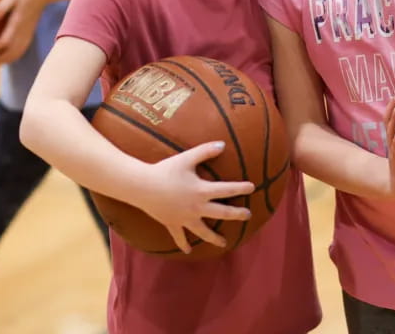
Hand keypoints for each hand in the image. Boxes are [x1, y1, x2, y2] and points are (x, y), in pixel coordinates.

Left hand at [0, 0, 48, 68]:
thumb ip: (2, 7)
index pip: (5, 41)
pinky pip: (21, 49)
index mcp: (18, 22)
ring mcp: (28, 33)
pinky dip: (12, 56)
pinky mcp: (29, 33)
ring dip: (4, 60)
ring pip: (17, 53)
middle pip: (12, 52)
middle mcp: (24, 31)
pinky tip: (3, 57)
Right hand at [140, 141, 255, 253]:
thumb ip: (205, 151)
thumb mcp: (187, 158)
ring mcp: (185, 218)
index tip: (252, 187)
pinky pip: (179, 237)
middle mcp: (196, 207)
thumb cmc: (165, 170)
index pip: (226, 190)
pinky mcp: (172, 223)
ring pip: (203, 231)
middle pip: (221, 213)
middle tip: (248, 215)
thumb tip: (223, 144)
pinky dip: (184, 244)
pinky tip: (188, 250)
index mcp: (202, 191)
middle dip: (236, 214)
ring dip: (214, 238)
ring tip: (224, 243)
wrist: (142, 186)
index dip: (241, 188)